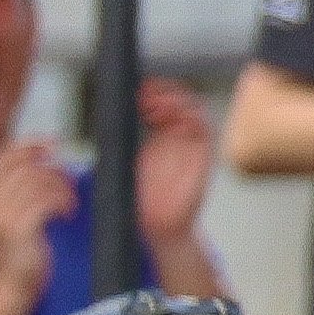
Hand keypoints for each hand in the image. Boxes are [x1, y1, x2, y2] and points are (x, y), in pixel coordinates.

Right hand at [0, 137, 74, 294]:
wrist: (9, 282)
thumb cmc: (16, 246)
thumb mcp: (8, 210)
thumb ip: (17, 184)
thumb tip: (44, 152)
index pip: (4, 154)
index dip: (31, 144)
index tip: (54, 145)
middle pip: (25, 164)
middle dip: (53, 169)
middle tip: (68, 181)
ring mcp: (1, 214)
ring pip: (39, 181)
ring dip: (62, 188)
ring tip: (68, 203)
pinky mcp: (19, 228)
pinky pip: (47, 200)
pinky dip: (63, 203)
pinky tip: (67, 213)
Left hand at [133, 77, 214, 248]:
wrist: (157, 225)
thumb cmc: (143, 197)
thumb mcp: (127, 163)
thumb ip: (123, 142)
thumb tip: (109, 122)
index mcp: (161, 137)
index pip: (164, 104)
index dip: (156, 93)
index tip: (140, 90)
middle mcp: (178, 139)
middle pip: (182, 102)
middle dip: (166, 92)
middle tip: (147, 94)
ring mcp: (191, 147)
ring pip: (195, 111)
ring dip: (177, 102)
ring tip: (155, 104)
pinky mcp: (202, 158)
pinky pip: (205, 132)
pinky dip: (192, 120)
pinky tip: (171, 120)